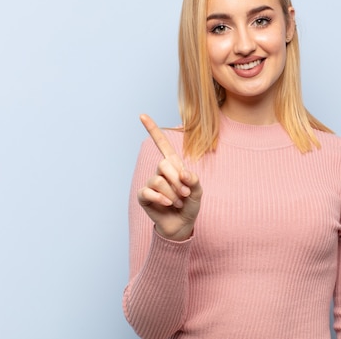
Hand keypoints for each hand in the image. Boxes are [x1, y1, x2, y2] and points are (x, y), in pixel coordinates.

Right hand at [137, 114, 201, 240]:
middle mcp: (160, 171)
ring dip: (172, 194)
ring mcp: (151, 183)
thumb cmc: (190, 205)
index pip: (162, 144)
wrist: (182, 225)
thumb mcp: (198, 192)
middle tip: (185, 195)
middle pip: (164, 164)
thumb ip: (193, 180)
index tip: (142, 115)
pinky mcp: (144, 196)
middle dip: (177, 181)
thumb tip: (183, 173)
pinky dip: (161, 198)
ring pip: (158, 180)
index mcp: (173, 166)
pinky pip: (149, 191)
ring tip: (177, 203)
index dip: (152, 130)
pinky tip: (167, 204)